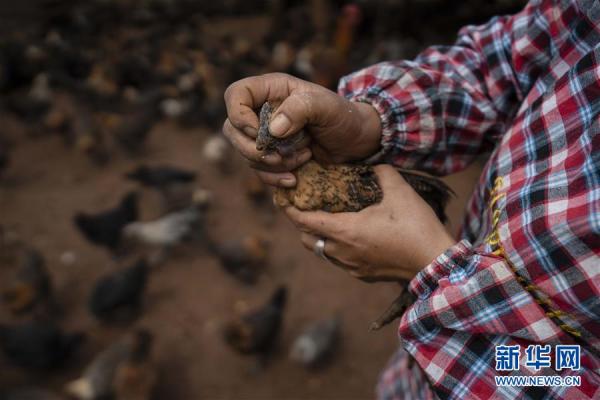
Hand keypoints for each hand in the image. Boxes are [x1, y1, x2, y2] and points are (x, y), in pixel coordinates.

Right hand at [223, 73, 381, 186]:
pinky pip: (259, 170)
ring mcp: (266, 136)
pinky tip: (294, 179)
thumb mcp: (326, 106)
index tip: (259, 132)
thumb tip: (273, 129)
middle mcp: (263, 111)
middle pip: (232, 129)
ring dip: (271, 164)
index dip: (239, 115)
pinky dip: (274, 178)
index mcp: (271, 90)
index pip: (235, 95)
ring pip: (246, 153)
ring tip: (303, 157)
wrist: (356, 142)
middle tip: (279, 155)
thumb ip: (300, 109)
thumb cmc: (343, 116)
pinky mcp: (273, 157)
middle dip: (253, 148)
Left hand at [283, 165, 455, 281]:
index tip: (283, 198)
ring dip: (319, 237)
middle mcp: (342, 252)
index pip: (304, 221)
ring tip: (327, 220)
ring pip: (322, 252)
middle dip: (302, 223)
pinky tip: (349, 237)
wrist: (435, 264)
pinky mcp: (362, 275)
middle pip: (307, 239)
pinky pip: (338, 261)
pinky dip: (335, 249)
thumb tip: (373, 163)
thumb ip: (382, 172)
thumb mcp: (400, 191)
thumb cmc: (417, 227)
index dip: (290, 209)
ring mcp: (351, 267)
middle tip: (307, 206)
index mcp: (345, 231)